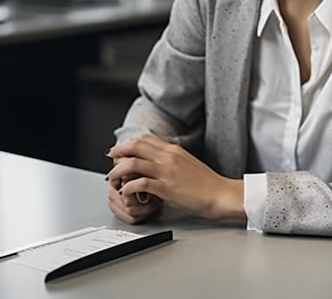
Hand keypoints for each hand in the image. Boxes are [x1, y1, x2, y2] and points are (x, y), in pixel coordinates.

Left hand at [106, 134, 244, 220]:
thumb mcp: (188, 163)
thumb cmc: (207, 183)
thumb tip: (157, 161)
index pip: (145, 139)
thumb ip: (172, 159)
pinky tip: (126, 192)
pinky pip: (140, 184)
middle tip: (111, 161)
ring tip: (114, 178)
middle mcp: (168, 156)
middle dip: (119, 152)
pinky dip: (128, 187)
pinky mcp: (166, 188)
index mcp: (174, 150)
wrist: (220, 193)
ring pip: (133, 163)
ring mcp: (166, 171)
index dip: (128, 143)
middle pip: (136, 146)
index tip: (120, 150)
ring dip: (119, 170)